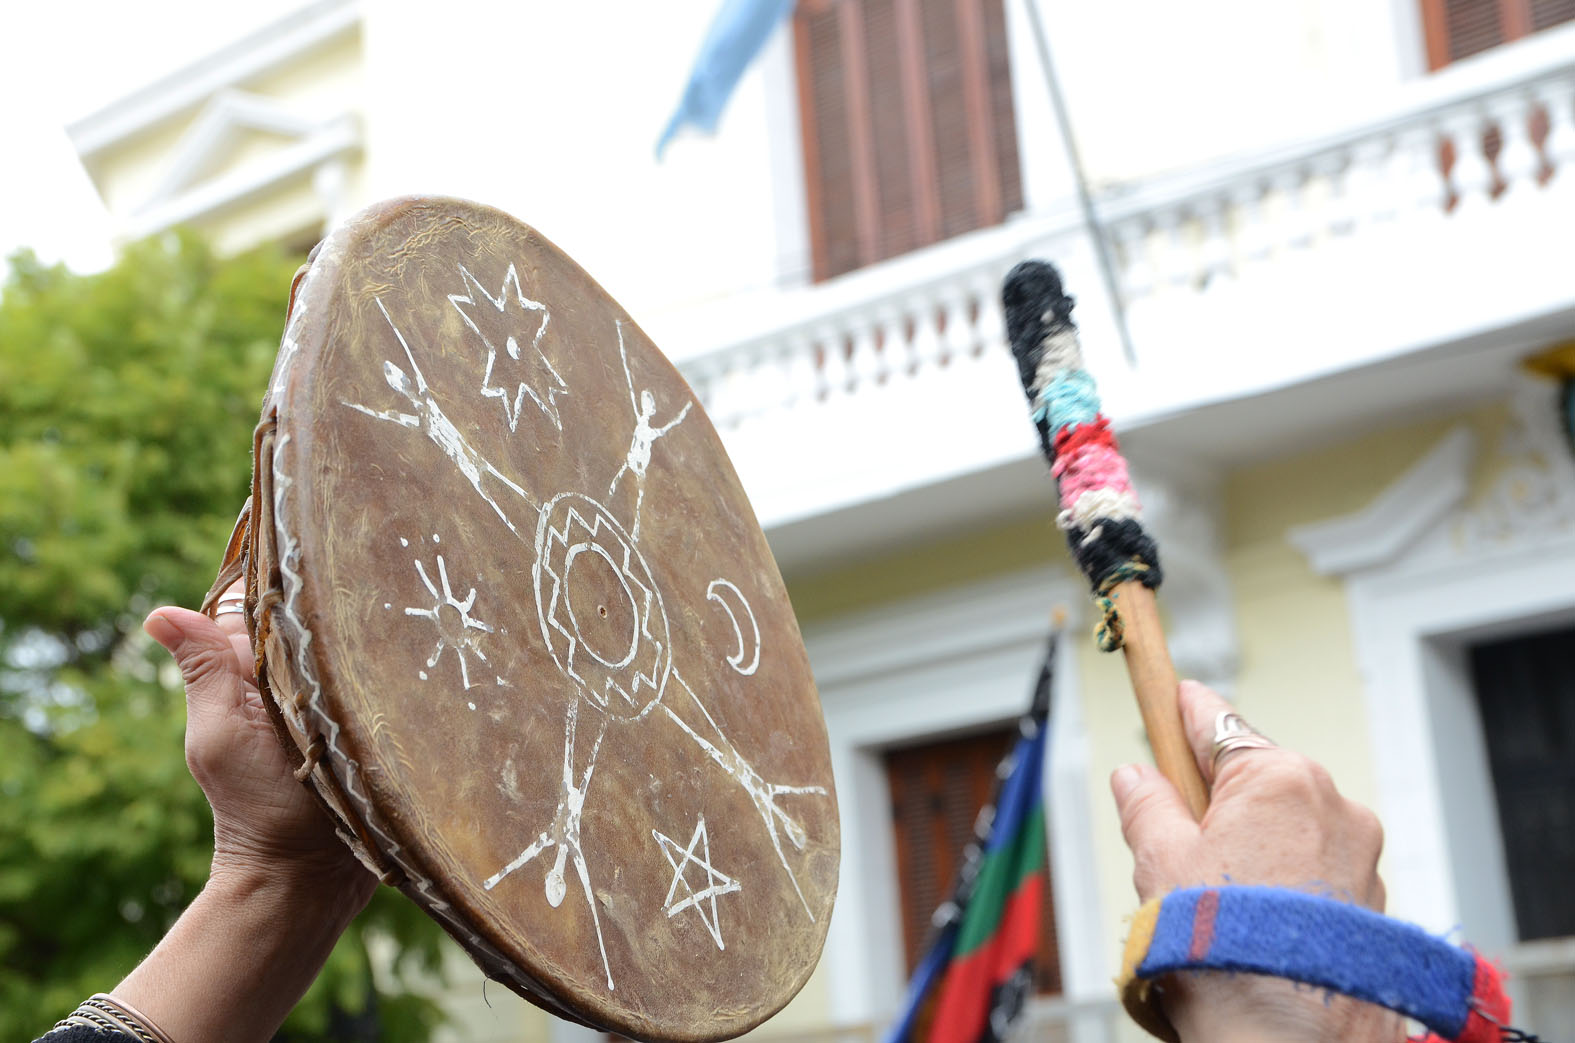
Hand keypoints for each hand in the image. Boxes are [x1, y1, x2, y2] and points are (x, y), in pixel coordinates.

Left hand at [143, 583, 374, 909]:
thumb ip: (203, 673)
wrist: (310, 875)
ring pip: (352, 647)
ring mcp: (337, 703)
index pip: (259, 607)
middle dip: (332, 604)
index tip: (315, 561)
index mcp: (247, 676)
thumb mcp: (221, 735)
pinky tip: (420, 653)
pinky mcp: (375, 725)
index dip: (279, 585)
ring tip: (401, 615)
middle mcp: (292, 682)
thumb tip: (157, 613)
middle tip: (372, 582)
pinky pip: (383, 683)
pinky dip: (394, 670)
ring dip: (371, 637)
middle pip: (311, 621)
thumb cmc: (255, 807)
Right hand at [1110, 681, 1403, 1042]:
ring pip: (1286, 828)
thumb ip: (1145, 806)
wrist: (1286, 1041)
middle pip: (1254, 780)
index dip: (1184, 711)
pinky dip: (1281, 880)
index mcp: (1279, 779)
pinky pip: (1314, 868)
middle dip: (1212, 800)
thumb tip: (1135, 777)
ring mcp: (1359, 855)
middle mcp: (1332, 805)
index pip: (1218, 724)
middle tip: (1169, 837)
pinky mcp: (1371, 901)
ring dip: (1249, 843)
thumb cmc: (1225, 948)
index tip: (1172, 694)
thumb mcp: (1159, 863)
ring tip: (1209, 899)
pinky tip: (1249, 919)